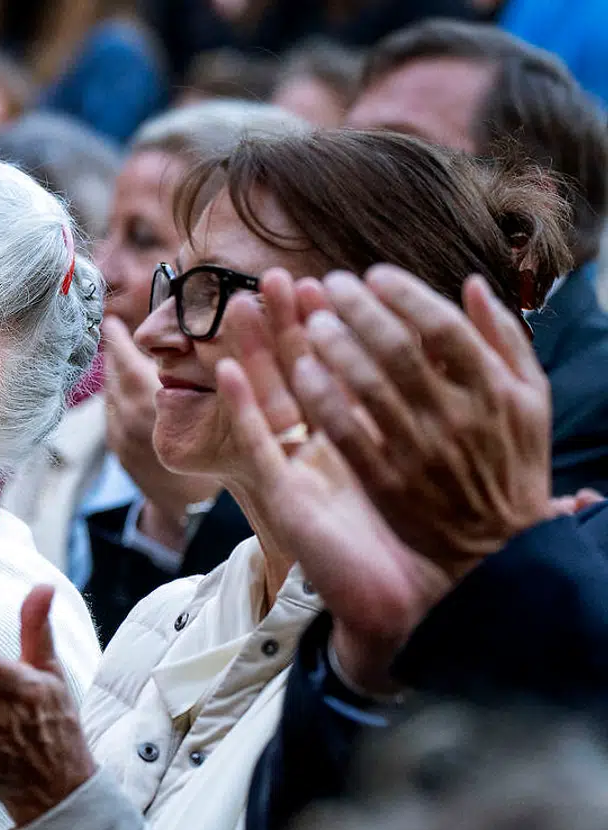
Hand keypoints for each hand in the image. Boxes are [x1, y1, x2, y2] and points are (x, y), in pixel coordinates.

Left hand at [103, 315, 217, 549]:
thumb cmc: (217, 459)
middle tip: (116, 330)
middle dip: (115, 352)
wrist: (188, 511)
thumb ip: (199, 377)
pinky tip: (129, 391)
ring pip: (110, 394)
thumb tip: (191, 343)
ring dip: (115, 374)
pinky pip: (111, 413)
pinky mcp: (115, 448)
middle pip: (113, 375)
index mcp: (150, 405)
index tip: (110, 319)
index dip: (116, 339)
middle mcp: (128, 418)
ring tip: (122, 356)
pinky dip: (118, 398)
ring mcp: (117, 435)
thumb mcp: (217, 413)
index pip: (124, 361)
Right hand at [217, 269, 450, 692]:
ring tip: (239, 307)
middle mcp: (328, 444)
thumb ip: (446, 394)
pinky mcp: (285, 499)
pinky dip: (242, 411)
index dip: (333, 320)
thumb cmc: (437, 529)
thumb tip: (464, 341)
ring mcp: (301, 469)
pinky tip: (228, 373)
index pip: (342, 363)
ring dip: (252, 352)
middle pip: (299, 371)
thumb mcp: (446, 449)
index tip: (330, 280)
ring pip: (270, 399)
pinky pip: (260, 449)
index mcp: (365, 428)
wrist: (425, 598)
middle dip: (286, 323)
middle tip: (276, 279)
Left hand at [296, 267, 556, 582]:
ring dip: (333, 347)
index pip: (443, 328)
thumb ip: (504, 340)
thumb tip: (474, 284)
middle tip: (328, 284)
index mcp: (494, 391)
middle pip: (396, 349)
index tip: (373, 274)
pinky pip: (345, 433)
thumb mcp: (530, 401)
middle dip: (358, 311)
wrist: (497, 551)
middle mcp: (456, 417)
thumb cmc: (512, 467)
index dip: (404, 295)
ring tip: (308, 319)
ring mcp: (418, 452)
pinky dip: (321, 398)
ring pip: (365, 387)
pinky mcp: (385, 483)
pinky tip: (302, 371)